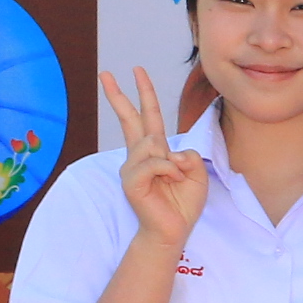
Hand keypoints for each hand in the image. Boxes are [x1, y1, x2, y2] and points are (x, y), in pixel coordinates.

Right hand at [99, 65, 206, 247]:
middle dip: (120, 94)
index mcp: (154, 151)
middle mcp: (139, 156)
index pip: (147, 117)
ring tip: (174, 179)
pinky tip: (171, 181)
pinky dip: (170, 171)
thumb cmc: (183, 203)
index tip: (136, 71)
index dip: (143, 94)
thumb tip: (168, 151)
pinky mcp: (131, 180)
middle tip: (106, 72)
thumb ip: (187, 155)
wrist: (172, 230)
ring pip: (154, 144)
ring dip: (173, 161)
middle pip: (131, 119)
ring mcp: (132, 167)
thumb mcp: (196, 174)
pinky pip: (155, 162)